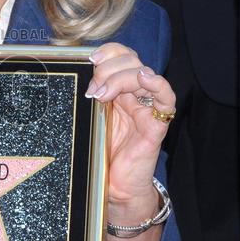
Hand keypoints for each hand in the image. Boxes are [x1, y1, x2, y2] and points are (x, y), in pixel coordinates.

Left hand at [86, 42, 174, 215]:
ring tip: (101, 94)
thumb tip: (73, 74)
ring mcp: (146, 108)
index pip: (120, 56)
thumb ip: (86, 97)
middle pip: (131, 60)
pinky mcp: (156, 124)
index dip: (108, 52)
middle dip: (108, 68)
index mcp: (118, 90)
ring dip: (120, 77)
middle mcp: (134, 95)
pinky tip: (144, 79)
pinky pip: (166, 98)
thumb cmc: (100, 155)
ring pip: (143, 73)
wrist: (114, 188)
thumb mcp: (88, 118)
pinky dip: (157, 84)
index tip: (89, 60)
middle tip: (92, 89)